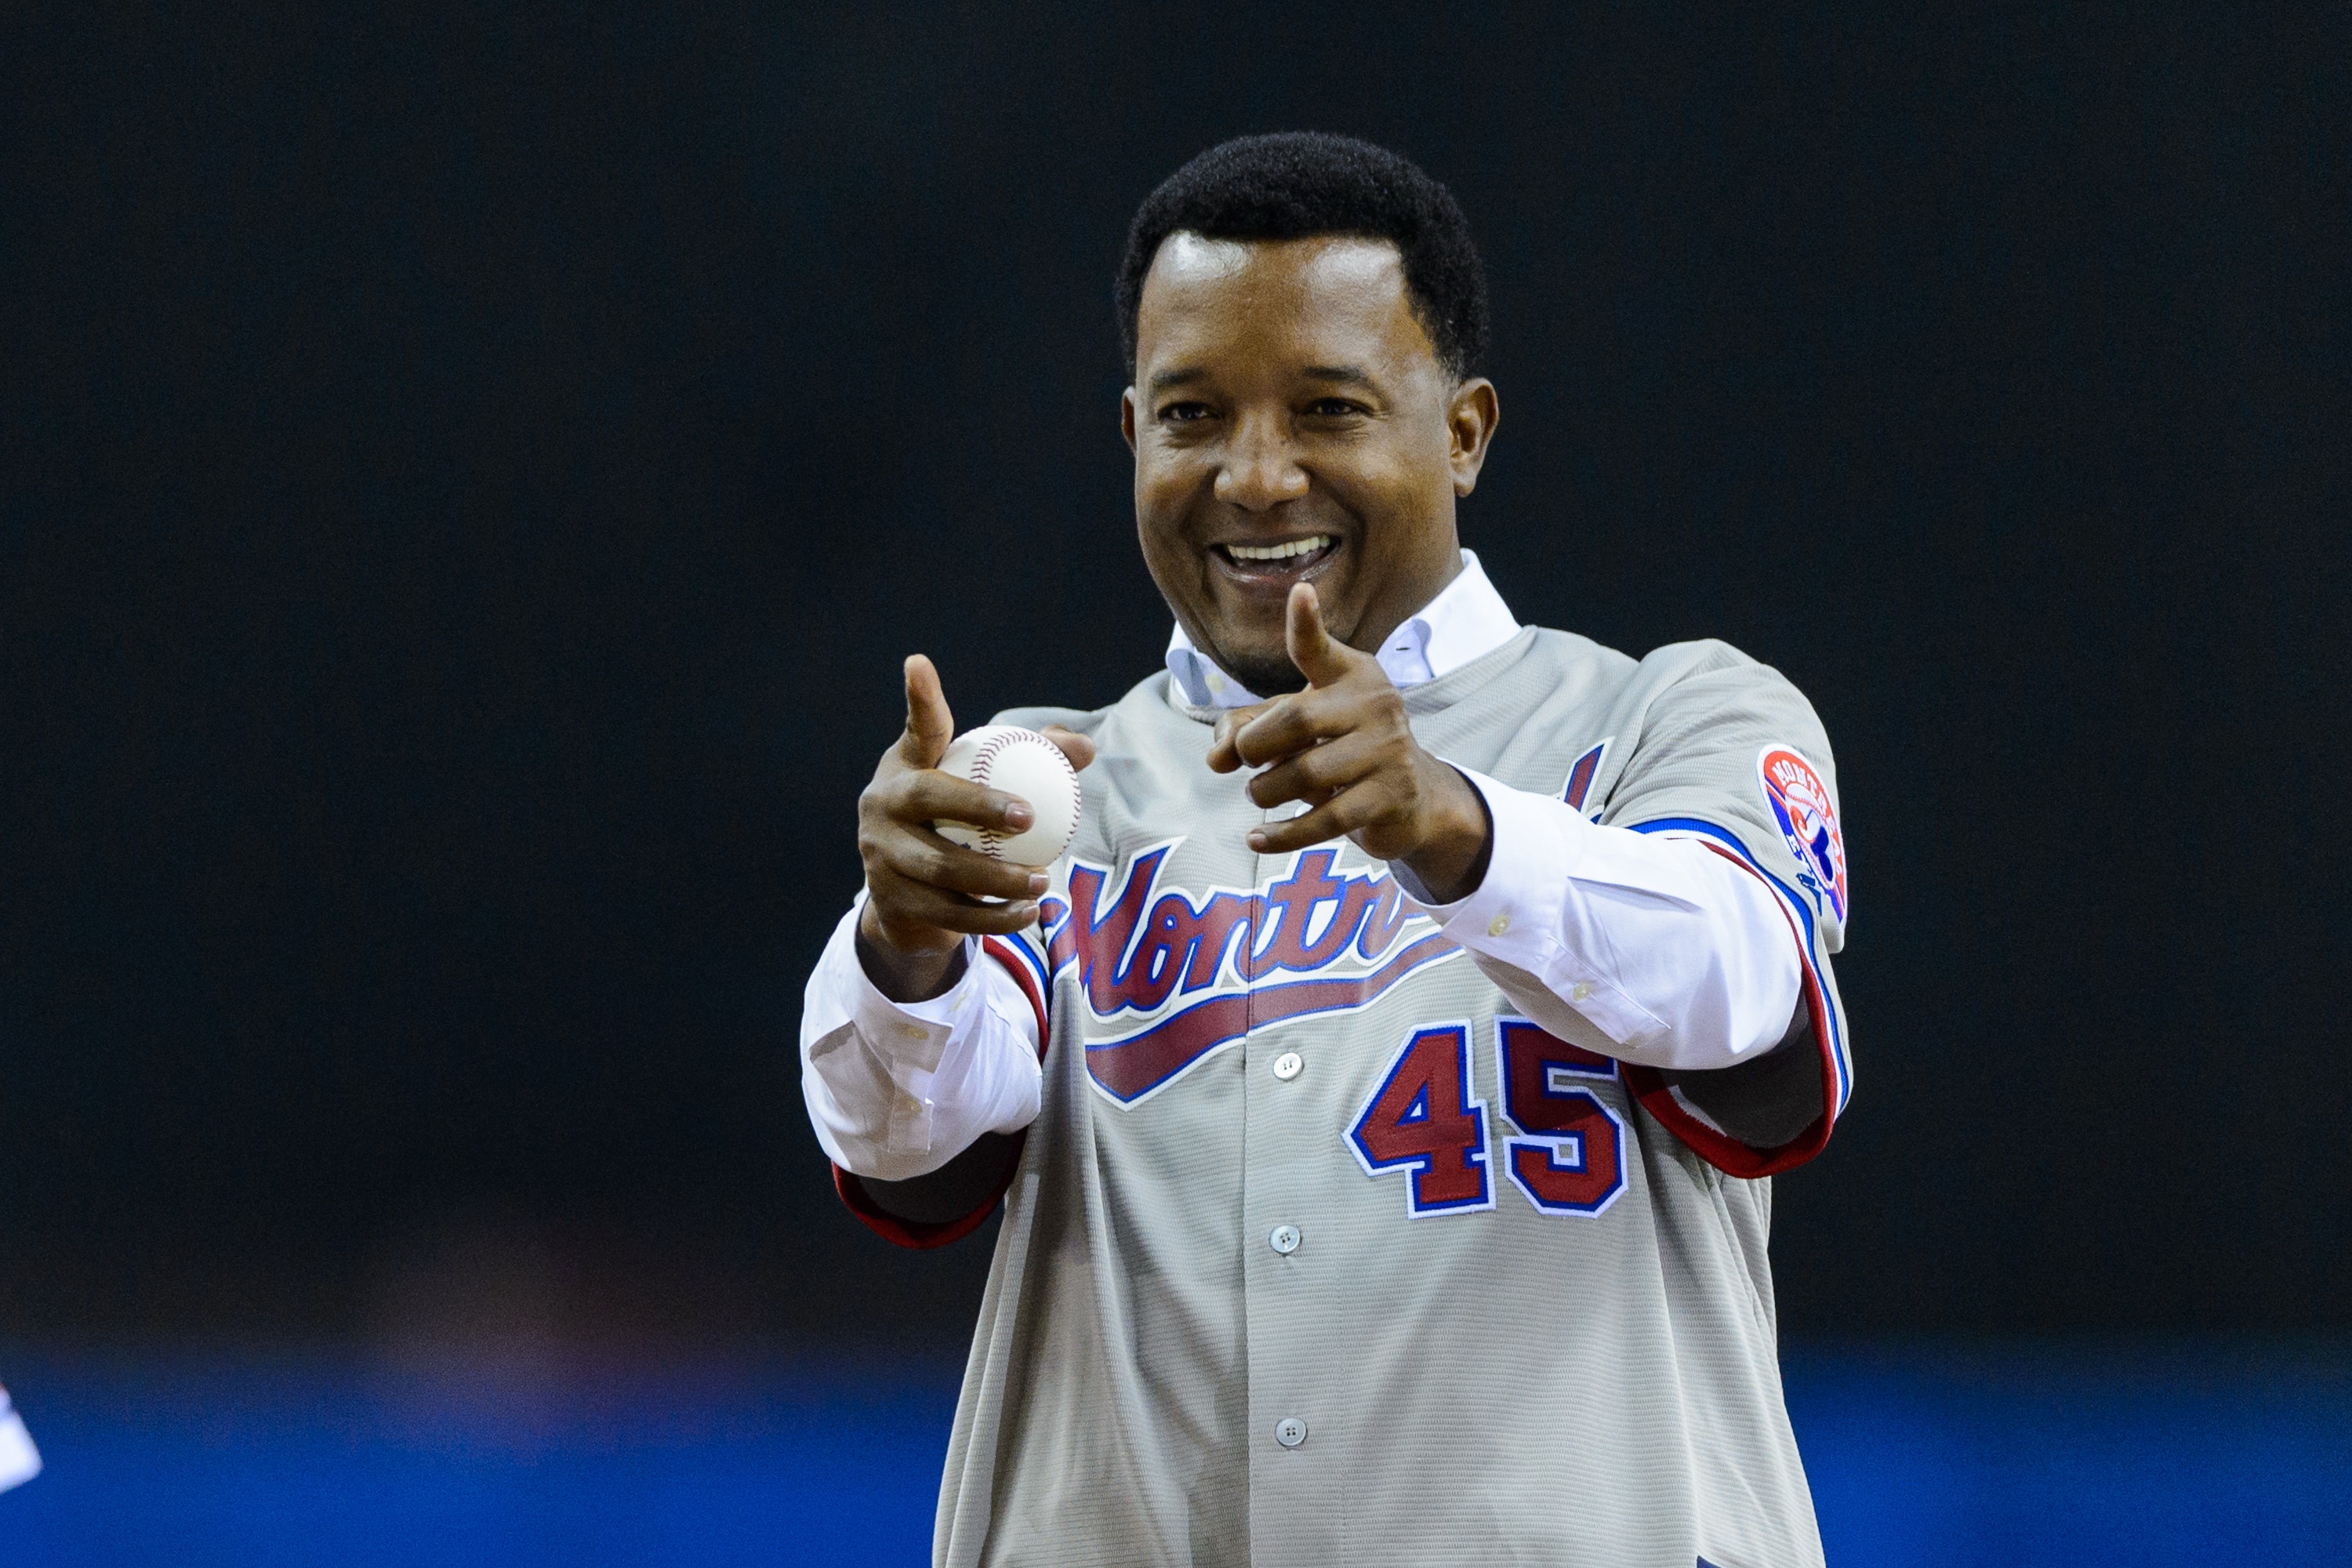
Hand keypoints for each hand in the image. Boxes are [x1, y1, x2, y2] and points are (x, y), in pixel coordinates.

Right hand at [855, 655, 1095, 1000]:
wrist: (909, 901)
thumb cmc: (957, 825)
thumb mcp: (984, 788)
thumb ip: (1034, 762)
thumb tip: (1085, 749)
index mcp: (907, 765)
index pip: (917, 728)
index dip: (918, 698)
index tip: (918, 664)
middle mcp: (884, 803)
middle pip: (929, 798)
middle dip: (978, 805)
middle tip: (1028, 817)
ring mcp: (880, 854)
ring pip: (942, 867)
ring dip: (998, 879)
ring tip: (1042, 881)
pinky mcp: (891, 900)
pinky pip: (949, 913)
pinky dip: (993, 917)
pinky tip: (1027, 915)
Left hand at [1206, 584, 1491, 902]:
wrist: (1410, 800)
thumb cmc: (1339, 751)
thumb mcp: (1294, 731)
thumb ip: (1245, 731)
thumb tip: (1215, 758)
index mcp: (1352, 675)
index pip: (1319, 649)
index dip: (1306, 623)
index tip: (1300, 593)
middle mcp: (1376, 704)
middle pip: (1296, 720)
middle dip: (1256, 746)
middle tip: (1247, 763)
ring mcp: (1388, 751)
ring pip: (1305, 774)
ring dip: (1267, 791)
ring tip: (1262, 794)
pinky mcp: (1390, 797)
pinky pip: (1324, 820)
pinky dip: (1282, 834)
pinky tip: (1257, 838)